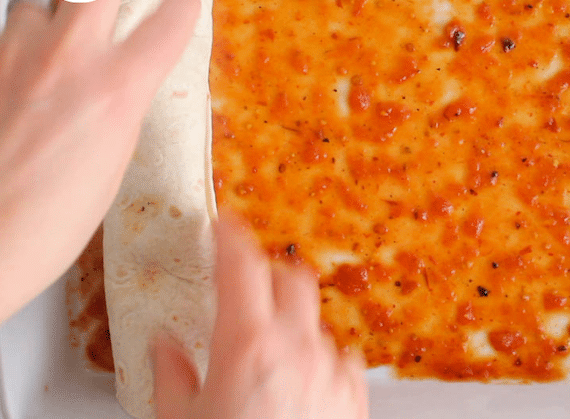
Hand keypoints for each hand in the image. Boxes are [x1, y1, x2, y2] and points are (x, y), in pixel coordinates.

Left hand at [0, 0, 199, 320]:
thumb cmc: (51, 221)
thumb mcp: (114, 161)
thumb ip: (122, 105)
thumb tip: (126, 81)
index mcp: (117, 91)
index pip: (169, 22)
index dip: (184, 7)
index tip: (185, 4)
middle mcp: (69, 59)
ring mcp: (19, 55)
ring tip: (70, 20)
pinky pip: (10, 21)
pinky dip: (27, 29)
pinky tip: (34, 55)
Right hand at [153, 212, 368, 418]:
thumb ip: (172, 375)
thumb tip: (164, 347)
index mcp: (249, 344)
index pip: (242, 264)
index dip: (232, 235)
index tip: (224, 223)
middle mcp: (299, 347)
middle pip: (293, 278)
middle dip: (270, 273)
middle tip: (248, 286)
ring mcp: (332, 371)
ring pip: (317, 322)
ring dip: (295, 324)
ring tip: (270, 353)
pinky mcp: (354, 398)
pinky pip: (342, 359)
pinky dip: (321, 358)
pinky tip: (303, 381)